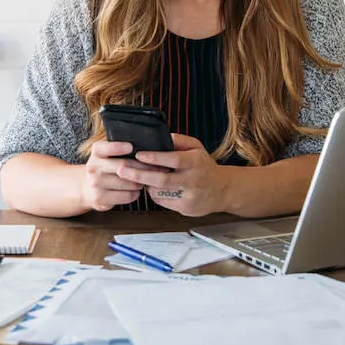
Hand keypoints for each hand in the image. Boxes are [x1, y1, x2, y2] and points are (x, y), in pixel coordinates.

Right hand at [81, 141, 141, 211]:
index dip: (118, 147)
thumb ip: (120, 151)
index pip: (106, 148)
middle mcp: (93, 167)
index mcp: (96, 152)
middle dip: (140, 168)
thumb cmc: (103, 170)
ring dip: (139, 182)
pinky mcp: (100, 198)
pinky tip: (135, 191)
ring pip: (127, 183)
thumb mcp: (106, 156)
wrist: (87, 189)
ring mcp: (95, 183)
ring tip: (142, 181)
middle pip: (123, 166)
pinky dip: (135, 194)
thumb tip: (144, 151)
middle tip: (152, 169)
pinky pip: (126, 195)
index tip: (130, 147)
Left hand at [116, 134, 230, 216]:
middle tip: (122, 170)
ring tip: (135, 176)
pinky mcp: (185, 209)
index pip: (174, 160)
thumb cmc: (204, 166)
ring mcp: (190, 197)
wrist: (222, 191)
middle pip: (163, 180)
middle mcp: (194, 180)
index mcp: (196, 162)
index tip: (139, 154)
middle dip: (140, 175)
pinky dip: (154, 194)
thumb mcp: (197, 147)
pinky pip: (163, 202)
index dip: (156, 158)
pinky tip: (152, 186)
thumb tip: (162, 136)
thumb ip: (180, 140)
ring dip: (145, 184)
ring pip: (160, 192)